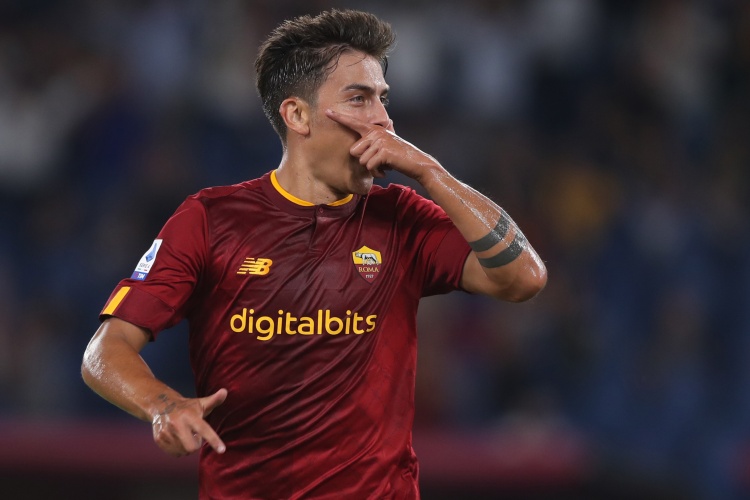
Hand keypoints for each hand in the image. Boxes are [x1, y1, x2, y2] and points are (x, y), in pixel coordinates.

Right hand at [151, 388, 227, 456]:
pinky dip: (179, 449)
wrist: (161, 405)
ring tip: (184, 435)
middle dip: (196, 445)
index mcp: (189, 415)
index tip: (222, 450)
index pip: (204, 429)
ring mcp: (166, 432)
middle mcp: (176, 424)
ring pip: (183, 452)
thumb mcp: (200, 403)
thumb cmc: (187, 406)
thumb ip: (214, 400)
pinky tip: (177, 438)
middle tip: (195, 435)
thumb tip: (225, 391)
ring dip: (187, 447)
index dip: (214, 440)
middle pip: (192, 448)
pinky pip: (175, 453)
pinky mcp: (159, 439)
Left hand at [325, 109, 439, 181]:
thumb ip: (373, 143)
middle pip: (354, 151)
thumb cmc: (399, 156)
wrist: (416, 162)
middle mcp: (375, 132)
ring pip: (362, 160)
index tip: (327, 111)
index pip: (353, 123)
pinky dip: (377, 172)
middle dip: (364, 160)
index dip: (339, 118)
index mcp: (374, 130)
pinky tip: (386, 168)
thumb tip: (368, 142)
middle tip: (378, 161)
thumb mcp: (385, 146)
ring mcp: (380, 141)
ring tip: (384, 164)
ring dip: (371, 167)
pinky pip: (370, 166)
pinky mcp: (383, 151)